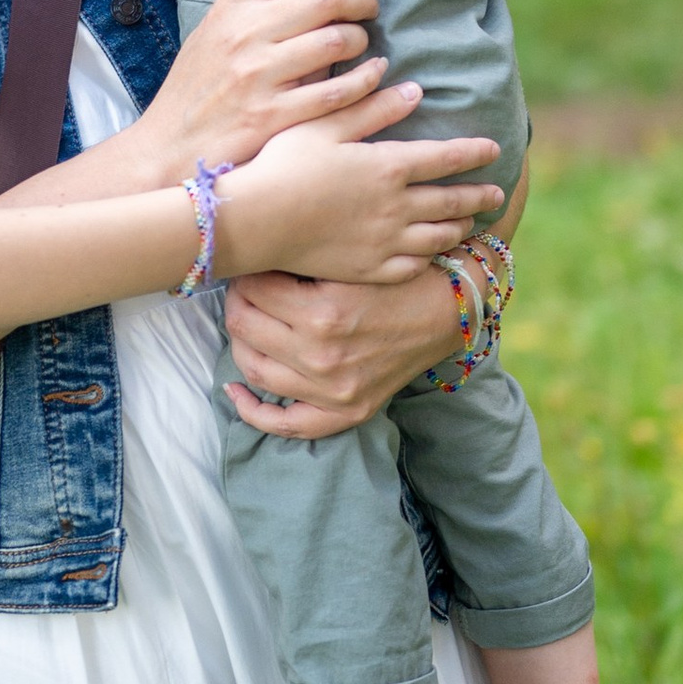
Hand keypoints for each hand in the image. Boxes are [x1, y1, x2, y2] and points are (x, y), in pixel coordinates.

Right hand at [141, 0, 380, 173]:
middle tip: (367, 6)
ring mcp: (260, 75)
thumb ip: (248, 9)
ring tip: (363, 48)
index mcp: (229, 8)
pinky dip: (365, 83)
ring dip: (362, 43)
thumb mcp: (212, 36)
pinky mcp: (276, 114)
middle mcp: (244, 34)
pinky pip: (339, 91)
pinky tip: (372, 79)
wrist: (168, 151)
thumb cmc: (197, 90)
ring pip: (339, 41)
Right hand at [213, 98, 502, 290]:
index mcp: (389, 166)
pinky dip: (430, 257)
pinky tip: (431, 252)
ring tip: (470, 222)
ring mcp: (385, 242)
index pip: (447, 158)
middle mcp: (396, 207)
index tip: (494, 150)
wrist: (255, 221)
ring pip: (438, 236)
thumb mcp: (325, 124)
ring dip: (460, 226)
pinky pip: (413, 265)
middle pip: (452, 201)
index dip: (474, 153)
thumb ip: (372, 106)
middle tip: (497, 193)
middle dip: (479, 195)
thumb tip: (413, 89)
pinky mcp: (369, 269)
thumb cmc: (283, 163)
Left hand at [222, 264, 464, 434]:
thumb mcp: (350, 262)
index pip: (252, 291)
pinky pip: (286, 424)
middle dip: (236, 301)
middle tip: (243, 288)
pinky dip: (251, 410)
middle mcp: (323, 357)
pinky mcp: (346, 412)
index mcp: (323, 314)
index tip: (250, 265)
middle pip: (244, 327)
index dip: (245, 273)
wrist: (448, 312)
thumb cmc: (399, 278)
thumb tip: (249, 259)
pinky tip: (234, 390)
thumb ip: (300, 262)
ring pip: (254, 368)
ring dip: (240, 342)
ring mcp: (333, 391)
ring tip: (245, 323)